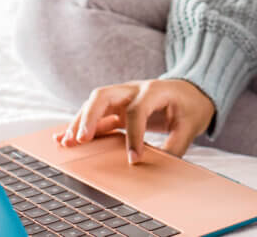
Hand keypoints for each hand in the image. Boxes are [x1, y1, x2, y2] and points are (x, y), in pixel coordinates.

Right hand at [53, 79, 215, 163]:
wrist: (192, 91)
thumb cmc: (191, 106)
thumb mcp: (190, 125)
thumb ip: (176, 145)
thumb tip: (160, 167)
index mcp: (154, 91)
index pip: (137, 110)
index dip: (134, 136)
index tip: (134, 160)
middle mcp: (133, 89)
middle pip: (104, 95)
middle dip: (89, 116)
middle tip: (81, 139)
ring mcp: (122, 96)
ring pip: (94, 104)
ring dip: (79, 122)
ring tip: (66, 143)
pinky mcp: (117, 107)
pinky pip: (95, 114)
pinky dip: (81, 125)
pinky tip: (64, 138)